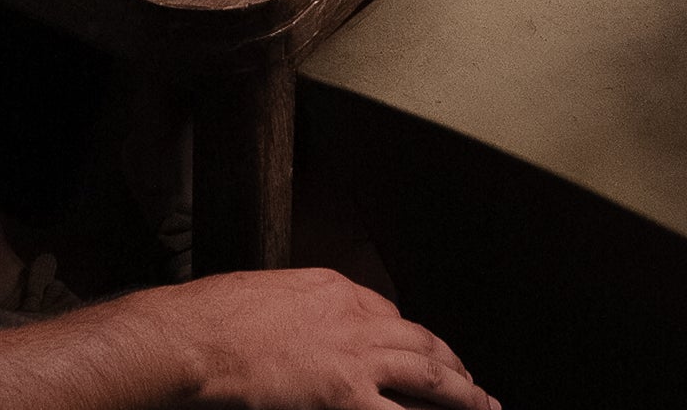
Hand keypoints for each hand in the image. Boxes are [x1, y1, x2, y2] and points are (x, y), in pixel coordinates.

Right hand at [140, 267, 496, 409]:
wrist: (202, 337)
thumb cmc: (218, 318)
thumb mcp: (268, 296)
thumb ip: (299, 311)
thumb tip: (304, 333)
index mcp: (334, 288)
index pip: (389, 313)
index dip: (410, 340)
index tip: (422, 354)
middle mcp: (356, 318)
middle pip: (421, 341)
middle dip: (453, 365)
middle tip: (474, 384)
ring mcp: (356, 359)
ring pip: (430, 375)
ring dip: (463, 394)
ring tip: (484, 406)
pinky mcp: (347, 396)